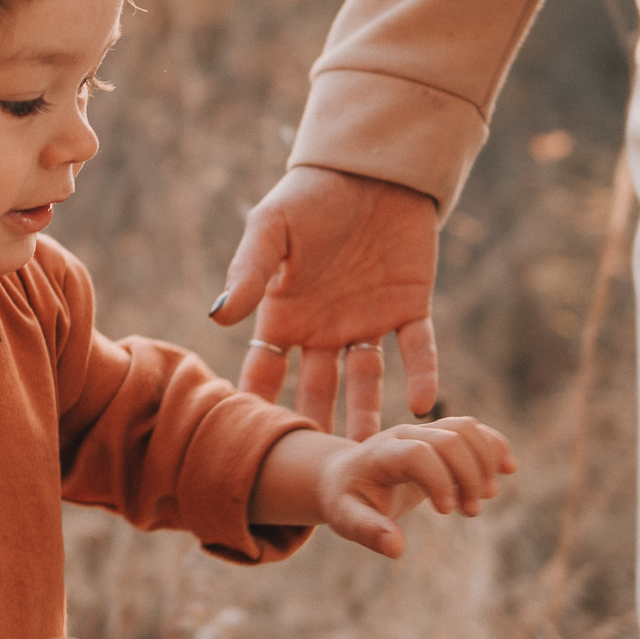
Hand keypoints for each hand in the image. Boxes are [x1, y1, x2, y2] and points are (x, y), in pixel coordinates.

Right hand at [212, 166, 439, 439]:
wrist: (368, 166)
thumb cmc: (309, 194)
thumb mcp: (271, 229)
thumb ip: (248, 272)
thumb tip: (218, 317)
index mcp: (285, 314)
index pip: (266, 370)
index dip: (260, 403)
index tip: (253, 447)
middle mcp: (325, 328)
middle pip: (318, 389)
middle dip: (317, 426)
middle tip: (316, 472)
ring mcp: (368, 320)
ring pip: (367, 381)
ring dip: (369, 415)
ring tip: (373, 456)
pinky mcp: (411, 306)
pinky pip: (418, 349)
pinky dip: (422, 375)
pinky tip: (421, 405)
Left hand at [249, 416, 517, 558]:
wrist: (345, 475)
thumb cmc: (347, 500)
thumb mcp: (346, 518)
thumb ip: (369, 531)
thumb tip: (396, 548)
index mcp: (381, 452)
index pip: (418, 453)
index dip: (439, 480)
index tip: (446, 512)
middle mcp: (404, 433)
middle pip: (449, 439)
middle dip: (468, 476)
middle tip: (471, 512)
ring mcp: (423, 430)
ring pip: (466, 429)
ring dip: (485, 462)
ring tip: (485, 497)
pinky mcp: (439, 434)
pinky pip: (472, 429)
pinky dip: (493, 445)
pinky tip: (508, 468)